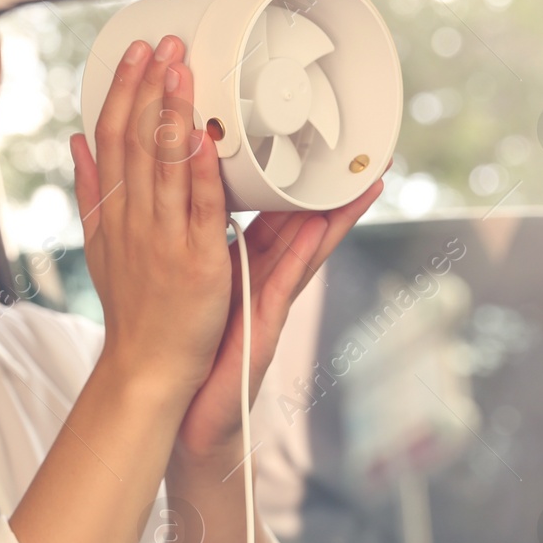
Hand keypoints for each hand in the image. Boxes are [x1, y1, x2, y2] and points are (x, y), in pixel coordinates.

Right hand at [69, 34, 231, 402]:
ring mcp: (163, 240)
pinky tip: (202, 136)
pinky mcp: (196, 263)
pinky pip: (198, 208)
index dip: (123, 91)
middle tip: (164, 42)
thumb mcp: (100, 245)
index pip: (111, 138)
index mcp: (113, 213)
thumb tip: (76, 143)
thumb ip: (91, 192)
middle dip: (148, 87)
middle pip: (134, 142)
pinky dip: (199, 171)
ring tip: (183, 68)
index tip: (135, 52)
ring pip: (163, 166)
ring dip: (173, 113)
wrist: (146, 368)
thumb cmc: (134, 310)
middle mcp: (133, 221)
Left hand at [172, 171, 385, 459]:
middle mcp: (261, 276)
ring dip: (336, 214)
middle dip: (332, 188)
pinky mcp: (264, 324)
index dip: (291, 175)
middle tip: (367, 153)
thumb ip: (194, 241)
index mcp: (240, 261)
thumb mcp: (190, 280)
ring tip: (365, 180)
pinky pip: (285, 282)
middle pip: (301, 222)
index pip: (271, 210)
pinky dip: (303, 255)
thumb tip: (183, 195)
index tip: (310, 138)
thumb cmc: (183, 343)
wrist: (176, 403)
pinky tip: (321, 230)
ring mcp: (268, 300)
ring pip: (305, 246)